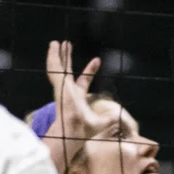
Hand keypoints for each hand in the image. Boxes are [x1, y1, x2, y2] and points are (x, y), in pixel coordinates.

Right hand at [41, 41, 115, 173]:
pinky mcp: (59, 85)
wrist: (74, 131)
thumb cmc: (85, 129)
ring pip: (57, 67)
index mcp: (77, 97)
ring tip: (56, 42)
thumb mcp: (104, 122)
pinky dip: (53, 57)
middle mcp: (68, 91)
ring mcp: (62, 87)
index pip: (83, 81)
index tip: (97, 60)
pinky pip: (54, 68)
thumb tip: (120, 117)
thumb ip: (111, 119)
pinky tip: (53, 47)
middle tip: (67, 45)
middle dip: (67, 58)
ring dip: (57, 55)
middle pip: (67, 71)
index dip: (90, 71)